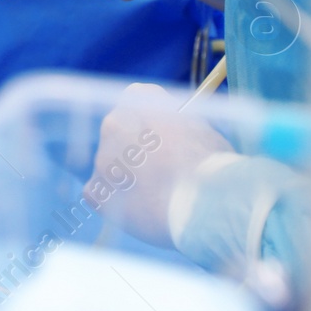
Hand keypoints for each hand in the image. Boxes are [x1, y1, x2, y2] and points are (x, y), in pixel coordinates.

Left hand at [88, 83, 233, 247]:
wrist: (205, 203)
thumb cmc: (214, 165)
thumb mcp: (203, 129)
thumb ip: (178, 125)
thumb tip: (174, 134)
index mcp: (141, 100)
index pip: (137, 99)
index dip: (150, 121)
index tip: (161, 138)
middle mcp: (114, 122)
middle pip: (119, 133)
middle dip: (135, 150)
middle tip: (160, 172)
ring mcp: (102, 157)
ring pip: (110, 165)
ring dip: (127, 177)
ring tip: (157, 197)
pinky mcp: (96, 189)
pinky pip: (100, 193)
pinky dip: (115, 202)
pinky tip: (139, 210)